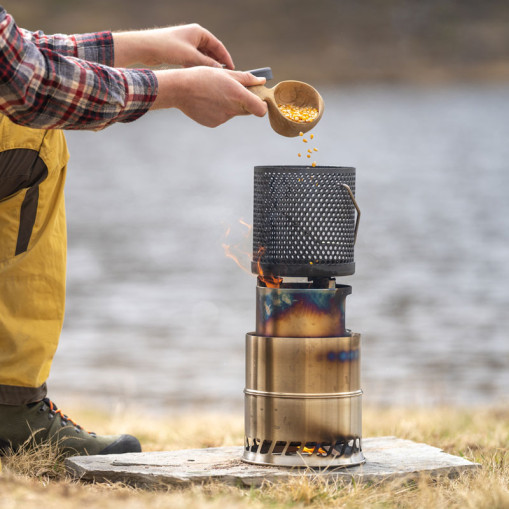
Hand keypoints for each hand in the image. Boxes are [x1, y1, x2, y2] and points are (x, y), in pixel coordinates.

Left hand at [113, 24, 233, 68]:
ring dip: (206, 67)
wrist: (146, 47)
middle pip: (211, 52)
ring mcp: (186, 43)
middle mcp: (193, 36)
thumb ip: (207, 64)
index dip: (226, 58)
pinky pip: (193, 61)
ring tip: (212, 79)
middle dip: (217, 64)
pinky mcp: (179, 51)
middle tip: (224, 77)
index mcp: (199, 32)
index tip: (233, 70)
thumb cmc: (168, 47)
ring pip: (202, 57)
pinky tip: (198, 77)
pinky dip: (197, 68)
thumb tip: (221, 71)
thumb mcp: (191, 57)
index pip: (218, 46)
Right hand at [151, 67, 267, 126]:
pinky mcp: (213, 123)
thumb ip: (246, 79)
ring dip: (229, 105)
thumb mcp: (226, 73)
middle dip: (244, 102)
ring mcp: (223, 119)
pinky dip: (218, 110)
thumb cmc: (202, 77)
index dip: (262, 106)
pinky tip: (208, 102)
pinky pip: (221, 117)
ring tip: (214, 94)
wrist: (180, 89)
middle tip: (233, 92)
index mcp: (238, 96)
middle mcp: (232, 110)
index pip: (260, 110)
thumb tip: (261, 81)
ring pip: (233, 113)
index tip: (259, 100)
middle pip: (247, 110)